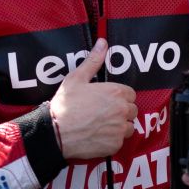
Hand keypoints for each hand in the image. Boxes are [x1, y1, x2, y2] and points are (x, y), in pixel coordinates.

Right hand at [49, 38, 137, 159]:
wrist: (56, 131)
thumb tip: (102, 43)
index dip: (119, 96)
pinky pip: (119, 141)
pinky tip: (97, 135)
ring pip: (128, 127)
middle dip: (121, 110)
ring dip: (119, 126)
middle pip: (132, 110)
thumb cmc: (65, 104)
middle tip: (103, 111)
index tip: (108, 99)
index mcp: (116, 92)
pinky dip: (111, 139)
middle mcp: (122, 110)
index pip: (130, 94)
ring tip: (101, 124)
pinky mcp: (115, 145)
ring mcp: (120, 129)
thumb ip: (93, 61)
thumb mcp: (77, 78)